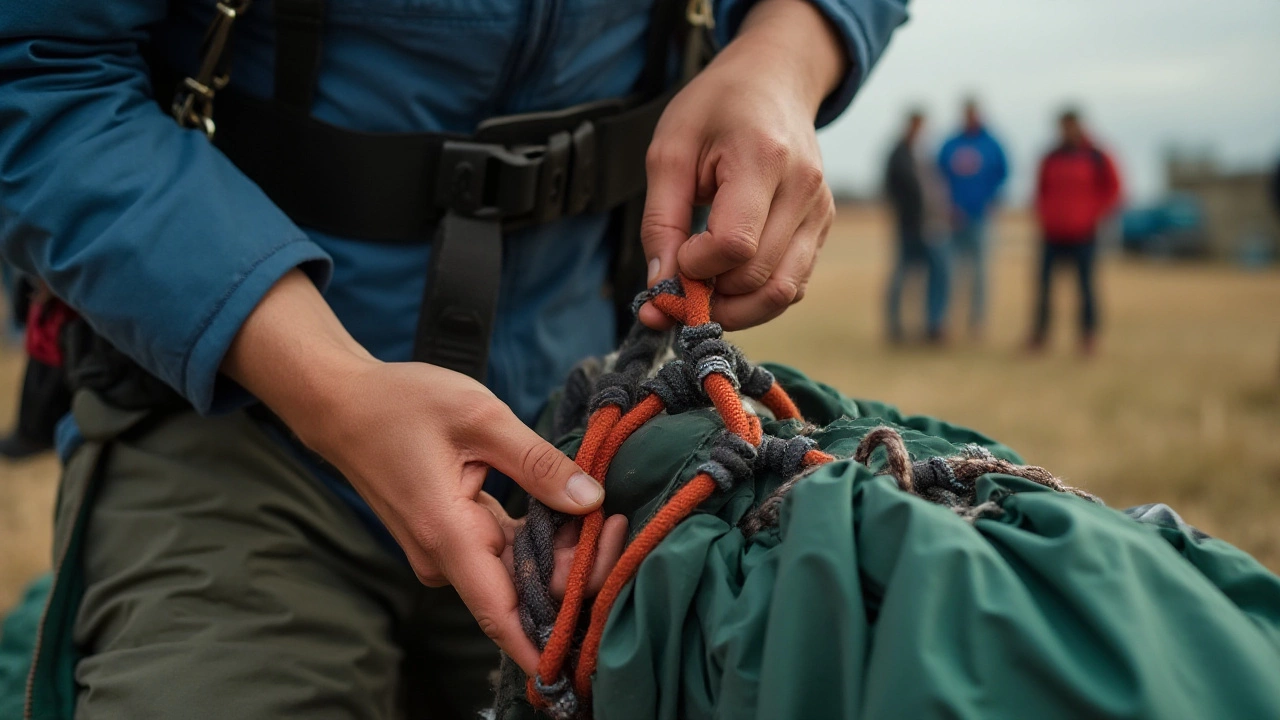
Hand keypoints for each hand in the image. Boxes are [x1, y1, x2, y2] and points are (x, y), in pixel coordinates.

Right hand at [223, 271, 627, 674]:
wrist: (343, 405)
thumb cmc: (403, 405)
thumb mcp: (480, 418)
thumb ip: (538, 464)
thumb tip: (592, 500)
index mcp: (449, 536)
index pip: (504, 615)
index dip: (549, 641)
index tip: (594, 637)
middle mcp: (446, 559)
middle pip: (525, 593)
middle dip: (579, 573)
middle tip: (619, 526)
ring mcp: (448, 553)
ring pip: (520, 573)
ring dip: (563, 555)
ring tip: (604, 516)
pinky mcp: (454, 539)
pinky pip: (506, 554)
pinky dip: (541, 540)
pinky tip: (571, 515)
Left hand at [639, 0, 845, 330]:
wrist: (774, 79)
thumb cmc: (717, 108)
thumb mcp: (670, 151)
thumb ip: (660, 223)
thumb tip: (660, 289)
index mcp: (763, 159)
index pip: (735, 245)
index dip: (698, 267)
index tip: (675, 256)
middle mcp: (803, 188)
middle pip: (758, 277)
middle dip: (711, 296)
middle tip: (679, 286)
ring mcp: (819, 210)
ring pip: (782, 292)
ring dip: (736, 308)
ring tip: (703, 291)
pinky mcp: (822, 225)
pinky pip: (794, 284)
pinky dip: (757, 297)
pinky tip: (728, 280)